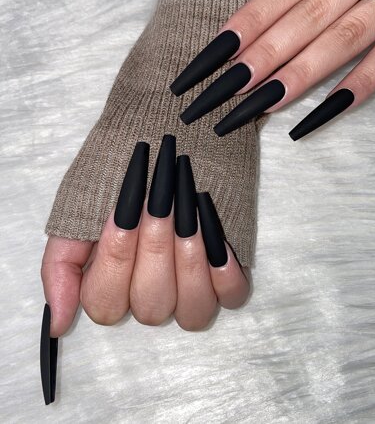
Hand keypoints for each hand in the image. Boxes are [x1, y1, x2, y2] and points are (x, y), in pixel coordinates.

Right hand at [41, 138, 248, 337]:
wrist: (160, 138)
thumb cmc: (116, 175)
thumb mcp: (76, 214)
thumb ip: (61, 266)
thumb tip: (57, 322)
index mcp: (112, 286)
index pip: (106, 305)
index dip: (116, 259)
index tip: (124, 210)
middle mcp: (152, 296)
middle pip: (151, 306)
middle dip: (154, 249)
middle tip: (159, 200)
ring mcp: (192, 287)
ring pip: (193, 309)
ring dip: (189, 261)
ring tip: (188, 214)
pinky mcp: (226, 272)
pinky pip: (232, 295)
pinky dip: (226, 274)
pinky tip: (219, 244)